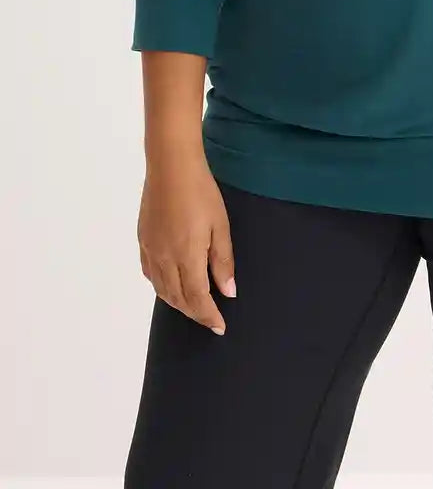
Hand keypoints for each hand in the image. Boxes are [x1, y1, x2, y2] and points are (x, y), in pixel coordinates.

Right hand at [137, 153, 236, 335]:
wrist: (171, 166)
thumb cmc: (202, 193)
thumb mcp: (220, 226)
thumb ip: (223, 261)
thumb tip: (228, 292)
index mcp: (186, 258)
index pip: (197, 299)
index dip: (208, 316)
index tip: (220, 327)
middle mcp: (165, 260)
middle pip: (178, 298)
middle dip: (194, 313)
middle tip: (209, 319)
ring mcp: (151, 250)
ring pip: (162, 289)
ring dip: (177, 303)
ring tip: (193, 307)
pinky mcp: (143, 240)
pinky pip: (151, 274)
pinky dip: (161, 287)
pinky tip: (170, 285)